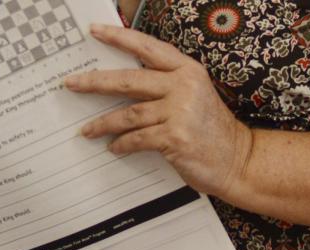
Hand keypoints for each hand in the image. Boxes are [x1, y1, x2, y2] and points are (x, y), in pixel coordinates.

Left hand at [65, 24, 253, 200]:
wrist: (238, 159)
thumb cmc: (211, 130)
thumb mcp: (194, 96)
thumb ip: (164, 85)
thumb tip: (121, 85)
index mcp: (188, 70)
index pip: (148, 47)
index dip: (119, 38)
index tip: (94, 31)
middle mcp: (184, 86)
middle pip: (129, 79)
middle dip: (95, 82)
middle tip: (71, 83)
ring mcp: (180, 111)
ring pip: (128, 113)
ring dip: (103, 123)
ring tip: (87, 130)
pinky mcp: (175, 137)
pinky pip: (137, 138)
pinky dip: (121, 144)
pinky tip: (113, 147)